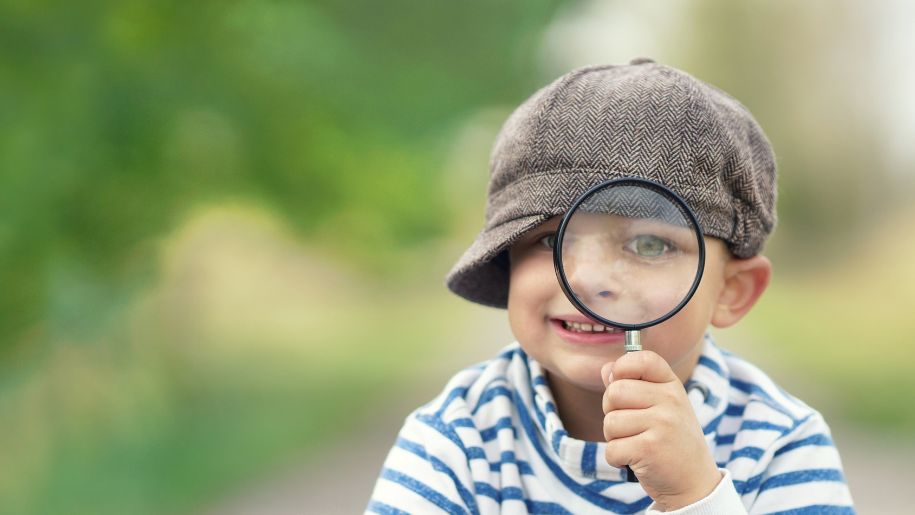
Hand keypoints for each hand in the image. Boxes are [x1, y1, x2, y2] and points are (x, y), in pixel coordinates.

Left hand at [601, 351, 720, 510]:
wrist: (694, 483)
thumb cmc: (671, 441)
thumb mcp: (661, 408)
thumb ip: (633, 386)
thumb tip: (606, 368)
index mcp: (672, 386)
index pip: (642, 359)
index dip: (622, 367)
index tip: (620, 383)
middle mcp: (670, 401)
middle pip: (615, 392)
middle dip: (611, 412)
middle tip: (628, 427)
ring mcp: (662, 424)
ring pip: (610, 422)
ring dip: (614, 438)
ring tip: (635, 444)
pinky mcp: (650, 448)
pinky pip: (611, 448)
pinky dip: (616, 459)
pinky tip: (633, 460)